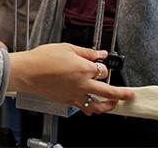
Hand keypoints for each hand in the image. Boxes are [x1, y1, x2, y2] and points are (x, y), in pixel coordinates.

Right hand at [8, 43, 133, 114]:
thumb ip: (86, 52)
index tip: (102, 63)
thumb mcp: (66, 48)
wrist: (27, 72)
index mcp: (84, 68)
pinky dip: (92, 110)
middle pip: (109, 92)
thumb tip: (100, 53)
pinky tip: (94, 109)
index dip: (104, 66)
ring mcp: (75, 95)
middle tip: (130, 95)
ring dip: (109, 105)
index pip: (103, 70)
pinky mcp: (67, 101)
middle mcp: (83, 84)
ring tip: (114, 104)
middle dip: (122, 94)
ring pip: (98, 105)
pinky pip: (84, 108)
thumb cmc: (42, 59)